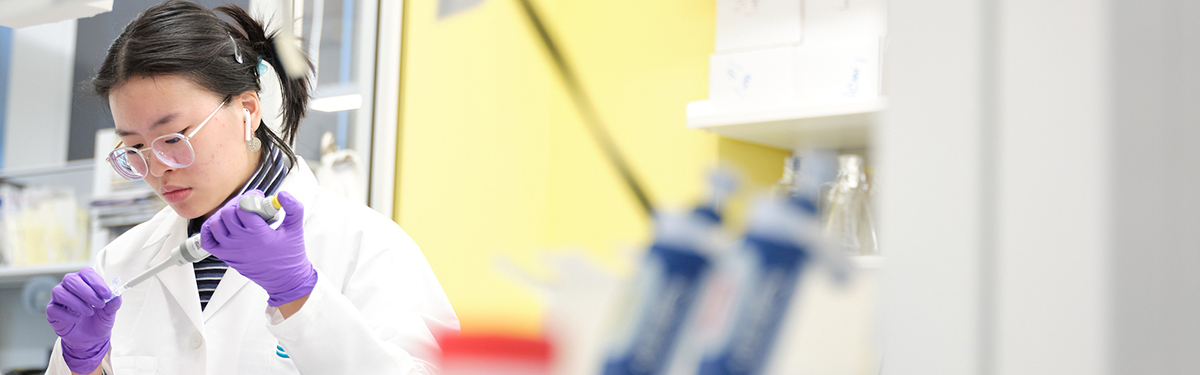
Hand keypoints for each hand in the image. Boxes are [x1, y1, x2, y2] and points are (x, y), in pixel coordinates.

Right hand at [46, 267, 120, 374]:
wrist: (91, 339)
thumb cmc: (99, 320)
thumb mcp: (110, 311)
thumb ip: (114, 302)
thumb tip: (116, 294)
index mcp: (84, 282)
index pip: (86, 273)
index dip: (96, 282)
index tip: (107, 294)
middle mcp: (69, 287)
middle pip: (70, 279)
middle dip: (87, 292)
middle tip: (99, 304)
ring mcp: (59, 299)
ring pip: (59, 292)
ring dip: (77, 303)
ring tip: (90, 312)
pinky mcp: (52, 312)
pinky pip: (53, 309)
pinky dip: (67, 315)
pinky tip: (77, 320)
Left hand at [201, 190, 316, 306]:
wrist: (285, 280)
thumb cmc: (290, 256)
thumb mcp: (296, 229)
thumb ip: (293, 208)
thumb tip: (282, 195)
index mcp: (258, 234)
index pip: (244, 207)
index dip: (251, 198)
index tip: (258, 198)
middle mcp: (241, 242)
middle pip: (228, 213)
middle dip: (238, 204)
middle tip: (248, 206)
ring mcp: (231, 250)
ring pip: (215, 224)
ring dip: (224, 216)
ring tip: (237, 216)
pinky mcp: (225, 256)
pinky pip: (207, 240)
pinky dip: (210, 230)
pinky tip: (222, 226)